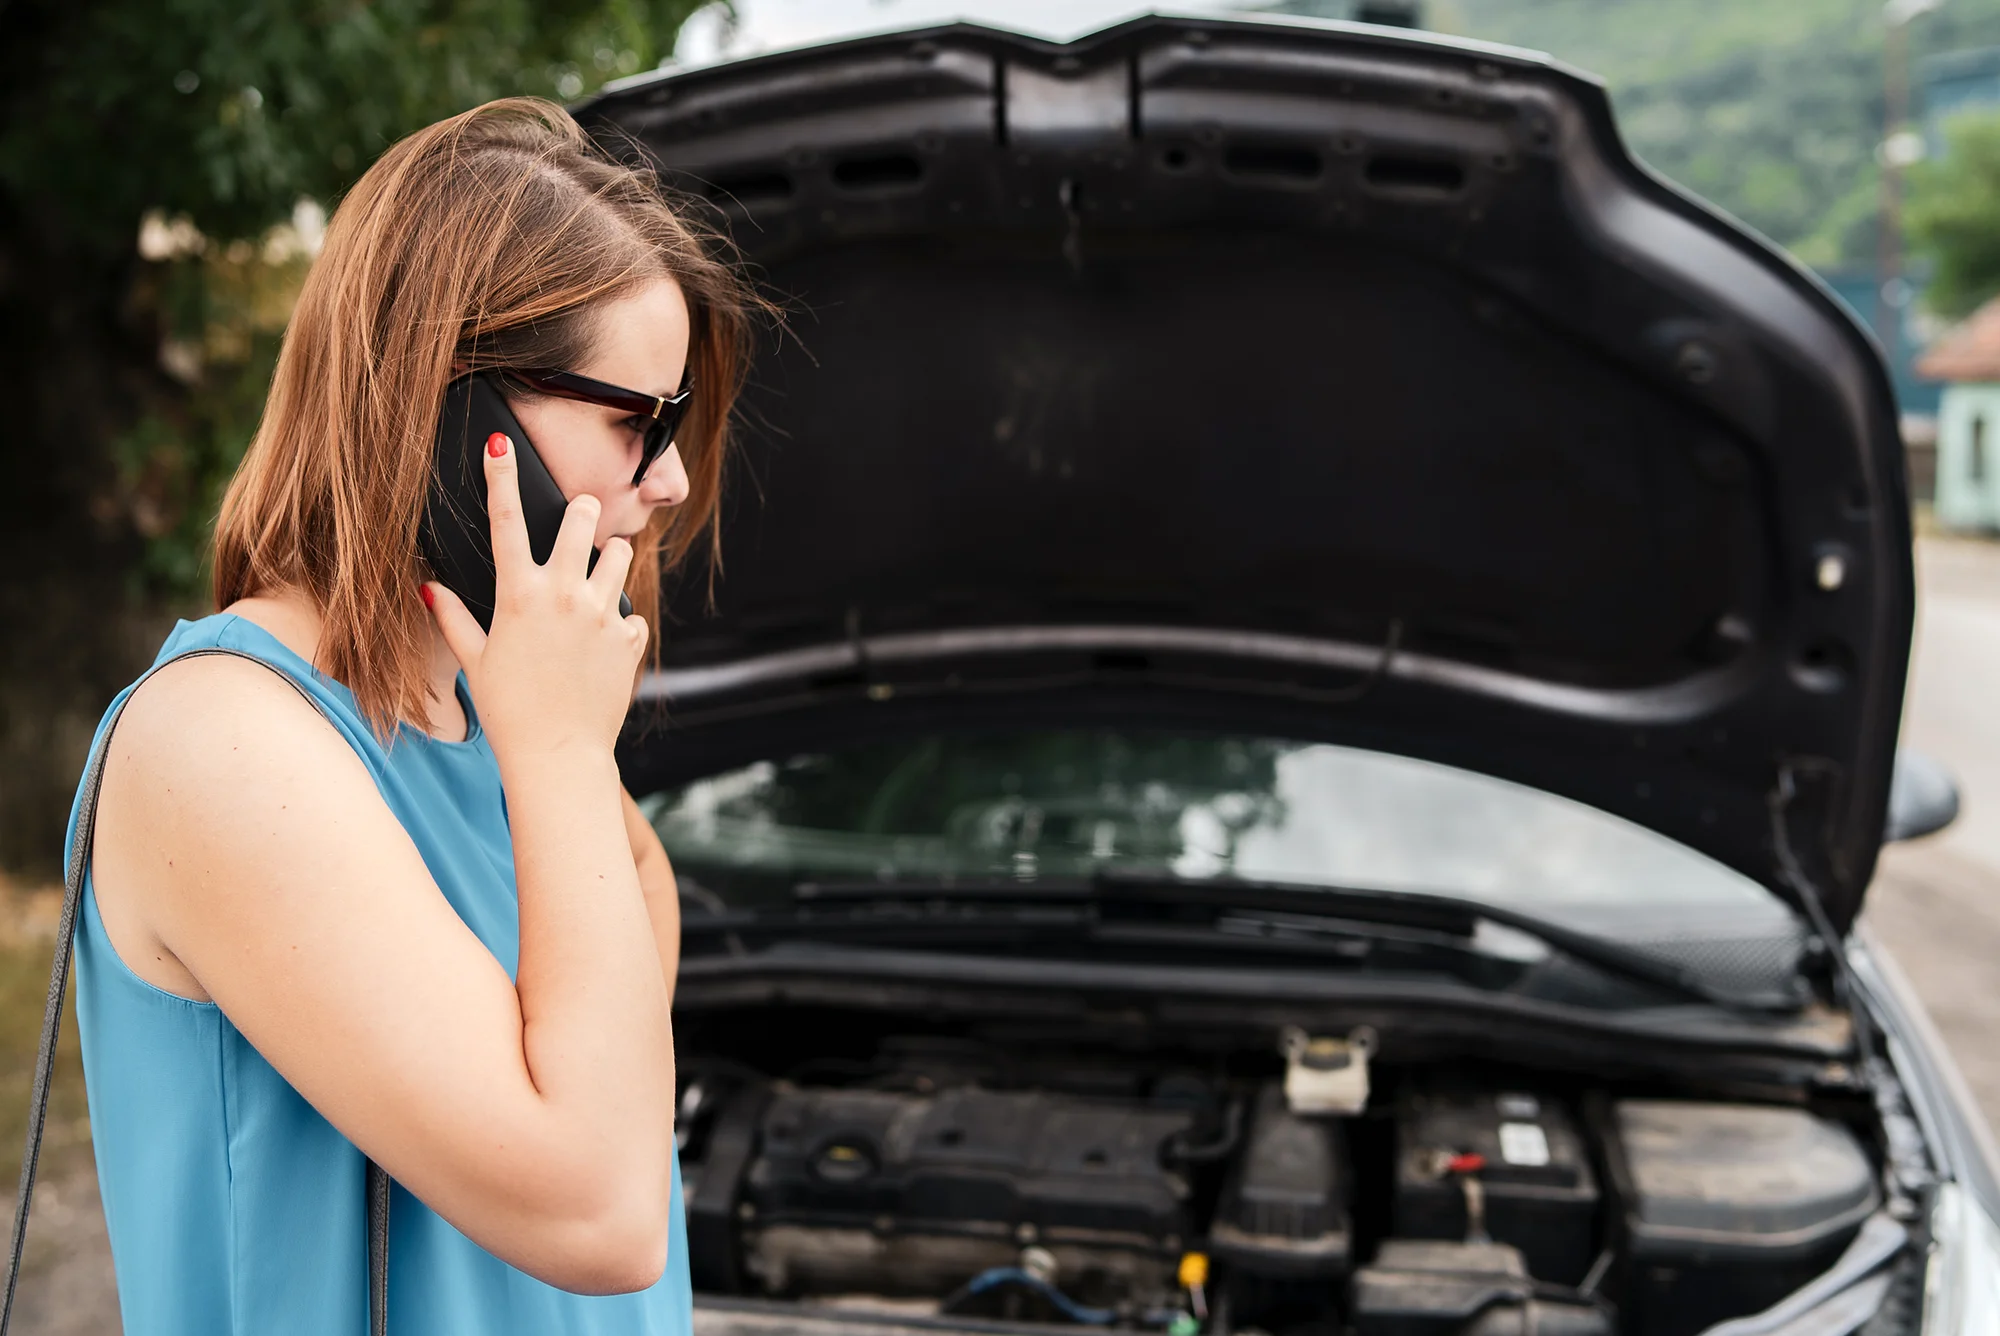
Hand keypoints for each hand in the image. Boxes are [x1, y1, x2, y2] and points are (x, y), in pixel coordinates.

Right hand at [423, 431, 646, 762]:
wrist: (558, 755)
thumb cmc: (509, 710)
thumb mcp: (475, 661)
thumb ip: (454, 619)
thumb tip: (427, 587)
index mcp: (519, 594)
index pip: (507, 521)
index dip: (500, 477)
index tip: (500, 444)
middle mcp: (565, 595)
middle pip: (584, 518)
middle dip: (583, 512)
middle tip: (580, 521)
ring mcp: (603, 615)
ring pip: (621, 554)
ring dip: (611, 560)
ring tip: (597, 584)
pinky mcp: (630, 639)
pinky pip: (634, 613)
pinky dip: (621, 623)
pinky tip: (603, 647)